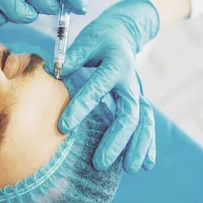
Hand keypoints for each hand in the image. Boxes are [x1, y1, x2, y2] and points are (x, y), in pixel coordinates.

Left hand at [47, 0, 159, 172]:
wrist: (124, 34)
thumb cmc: (100, 39)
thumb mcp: (87, 40)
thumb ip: (72, 57)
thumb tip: (53, 71)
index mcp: (114, 65)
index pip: (98, 88)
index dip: (82, 107)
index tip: (64, 126)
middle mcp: (130, 82)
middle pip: (128, 113)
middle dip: (115, 139)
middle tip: (99, 162)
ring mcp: (137, 93)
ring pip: (143, 122)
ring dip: (137, 146)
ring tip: (129, 169)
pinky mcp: (140, 102)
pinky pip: (147, 125)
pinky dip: (148, 145)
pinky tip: (145, 165)